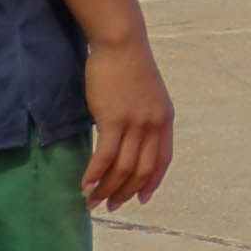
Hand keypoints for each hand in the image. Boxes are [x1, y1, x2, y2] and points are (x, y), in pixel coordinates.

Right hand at [81, 34, 175, 207]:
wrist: (121, 44)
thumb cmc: (129, 68)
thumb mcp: (147, 96)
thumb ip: (144, 118)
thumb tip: (130, 140)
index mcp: (165, 119)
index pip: (163, 160)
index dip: (152, 182)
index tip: (142, 199)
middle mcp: (153, 124)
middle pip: (142, 169)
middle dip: (126, 192)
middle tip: (110, 205)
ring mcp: (135, 122)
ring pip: (122, 167)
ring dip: (106, 188)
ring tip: (92, 201)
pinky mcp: (113, 119)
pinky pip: (104, 155)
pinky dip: (94, 174)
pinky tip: (84, 185)